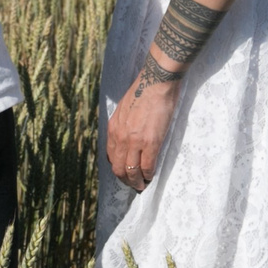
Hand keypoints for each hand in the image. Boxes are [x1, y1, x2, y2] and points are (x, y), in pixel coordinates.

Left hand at [105, 73, 178, 191]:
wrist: (156, 82)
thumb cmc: (143, 92)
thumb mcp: (124, 110)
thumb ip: (122, 126)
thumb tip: (127, 139)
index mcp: (113, 129)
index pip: (111, 157)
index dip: (118, 169)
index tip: (126, 173)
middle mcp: (120, 137)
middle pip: (118, 168)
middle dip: (126, 180)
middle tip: (134, 185)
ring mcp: (134, 141)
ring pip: (131, 172)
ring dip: (136, 182)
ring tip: (142, 185)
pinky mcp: (150, 142)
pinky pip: (147, 166)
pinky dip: (148, 175)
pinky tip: (151, 176)